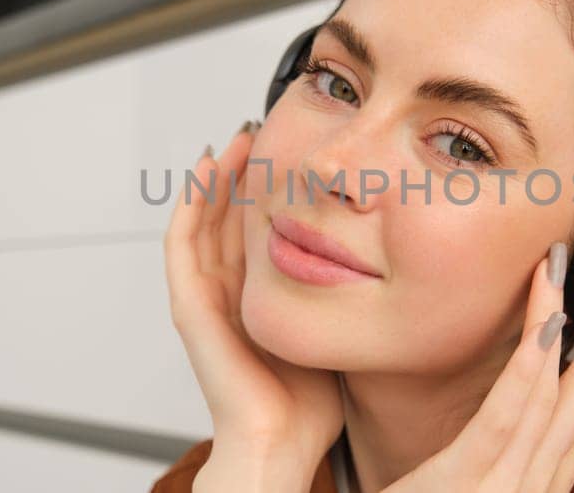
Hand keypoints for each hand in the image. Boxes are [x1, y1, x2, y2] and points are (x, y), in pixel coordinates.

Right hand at [164, 120, 344, 490]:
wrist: (281, 441)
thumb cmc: (310, 403)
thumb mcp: (337, 328)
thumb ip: (347, 293)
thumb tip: (391, 256)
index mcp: (258, 299)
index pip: (257, 230)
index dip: (268, 190)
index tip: (293, 152)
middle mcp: (228, 294)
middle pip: (227, 218)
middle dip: (243, 174)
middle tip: (264, 132)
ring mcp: (206, 299)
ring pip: (202, 220)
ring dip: (216, 177)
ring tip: (240, 140)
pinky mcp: (190, 307)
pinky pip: (182, 245)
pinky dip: (191, 205)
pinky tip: (207, 171)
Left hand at [384, 246, 573, 492]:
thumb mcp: (469, 489)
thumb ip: (497, 458)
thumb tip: (521, 403)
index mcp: (535, 484)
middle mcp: (534, 486)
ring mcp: (506, 488)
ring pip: (561, 399)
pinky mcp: (463, 483)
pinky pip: (505, 418)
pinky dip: (530, 368)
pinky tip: (550, 323)